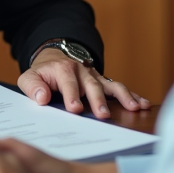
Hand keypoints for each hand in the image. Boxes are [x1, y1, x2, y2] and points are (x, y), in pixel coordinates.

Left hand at [18, 48, 150, 118]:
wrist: (55, 58)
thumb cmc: (43, 74)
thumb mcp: (29, 78)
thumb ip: (33, 87)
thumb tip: (42, 98)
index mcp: (62, 69)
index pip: (68, 83)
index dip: (72, 95)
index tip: (75, 109)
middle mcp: (82, 71)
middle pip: (92, 85)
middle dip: (97, 100)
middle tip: (102, 114)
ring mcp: (95, 77)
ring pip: (111, 85)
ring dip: (123, 96)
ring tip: (134, 108)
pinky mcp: (104, 82)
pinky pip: (119, 88)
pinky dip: (133, 95)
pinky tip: (143, 104)